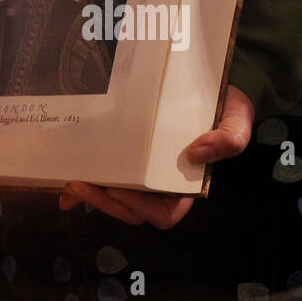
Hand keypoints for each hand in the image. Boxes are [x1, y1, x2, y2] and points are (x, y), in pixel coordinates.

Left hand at [57, 84, 254, 228]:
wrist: (208, 86)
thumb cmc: (226, 108)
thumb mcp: (237, 120)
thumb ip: (229, 138)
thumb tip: (197, 152)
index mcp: (185, 187)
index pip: (161, 214)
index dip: (139, 208)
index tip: (122, 189)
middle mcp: (160, 188)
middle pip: (129, 210)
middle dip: (104, 202)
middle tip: (80, 184)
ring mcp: (140, 178)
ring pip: (112, 200)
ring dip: (89, 196)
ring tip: (70, 182)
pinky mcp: (124, 164)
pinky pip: (102, 184)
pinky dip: (81, 190)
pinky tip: (64, 188)